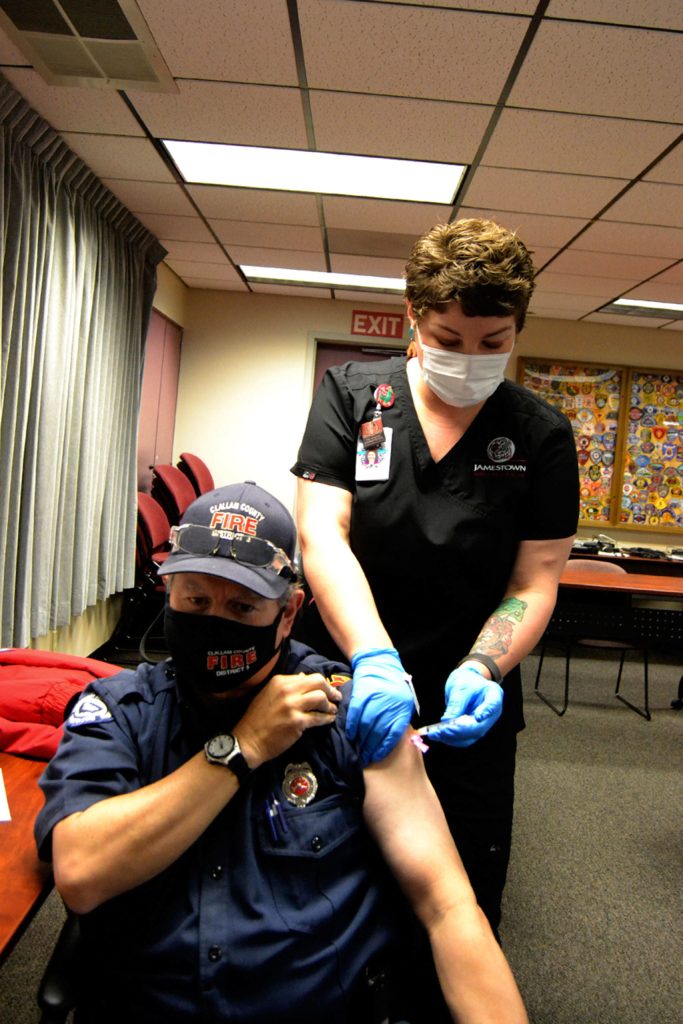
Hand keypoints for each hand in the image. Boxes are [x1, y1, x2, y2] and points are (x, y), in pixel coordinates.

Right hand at [235, 673, 341, 766]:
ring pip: (320, 698)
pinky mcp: (297, 722)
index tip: (326, 690)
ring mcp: (292, 706)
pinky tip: (329, 720)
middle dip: (330, 689)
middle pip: (318, 682)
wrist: (248, 740)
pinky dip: (326, 718)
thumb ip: (286, 685)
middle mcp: (286, 690)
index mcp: (279, 681)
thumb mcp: (268, 694)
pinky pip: (318, 717)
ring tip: (332, 710)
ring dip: (329, 705)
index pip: (307, 677)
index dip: (320, 684)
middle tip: (336, 697)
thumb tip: (304, 676)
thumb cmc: (258, 718)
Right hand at [346, 647, 415, 765]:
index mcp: (401, 708)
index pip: (393, 733)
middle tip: (366, 758)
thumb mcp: (403, 701)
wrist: (378, 662)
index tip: (378, 756)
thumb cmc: (393, 684)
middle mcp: (388, 705)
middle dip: (372, 747)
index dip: (384, 747)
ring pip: (366, 726)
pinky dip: (352, 727)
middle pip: (379, 732)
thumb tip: (396, 740)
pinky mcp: (361, 695)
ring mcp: (374, 700)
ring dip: (361, 741)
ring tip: (359, 751)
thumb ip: (399, 718)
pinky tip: (351, 736)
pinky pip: (356, 716)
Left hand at [426, 666, 502, 747]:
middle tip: (439, 730)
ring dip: (451, 737)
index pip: (492, 705)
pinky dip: (450, 738)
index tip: (478, 717)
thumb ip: (456, 703)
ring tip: (434, 733)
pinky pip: (463, 739)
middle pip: (478, 727)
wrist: (467, 682)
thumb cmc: (466, 680)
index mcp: (494, 696)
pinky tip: (437, 735)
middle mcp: (491, 714)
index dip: (485, 712)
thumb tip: (447, 721)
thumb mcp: (460, 686)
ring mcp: (483, 724)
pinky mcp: (473, 730)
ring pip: (470, 737)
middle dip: (458, 731)